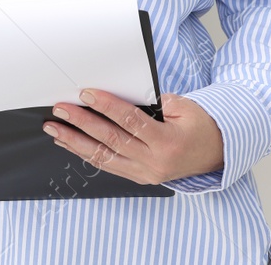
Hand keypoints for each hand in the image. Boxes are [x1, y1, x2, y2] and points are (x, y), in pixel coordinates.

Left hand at [42, 88, 223, 184]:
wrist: (216, 153)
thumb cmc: (200, 125)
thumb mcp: (184, 107)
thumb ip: (154, 101)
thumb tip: (121, 93)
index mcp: (168, 143)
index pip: (130, 122)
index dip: (107, 106)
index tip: (85, 93)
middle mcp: (154, 163)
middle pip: (111, 140)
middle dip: (82, 123)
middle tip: (61, 109)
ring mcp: (145, 174)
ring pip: (103, 158)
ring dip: (75, 142)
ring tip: (54, 128)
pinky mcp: (139, 178)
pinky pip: (108, 166)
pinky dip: (86, 154)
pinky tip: (69, 143)